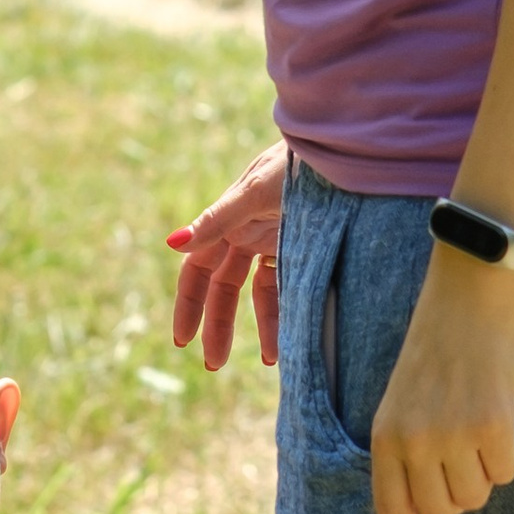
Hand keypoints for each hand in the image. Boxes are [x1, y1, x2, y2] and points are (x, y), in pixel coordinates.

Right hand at [167, 140, 286, 368]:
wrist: (341, 150)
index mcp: (228, 219)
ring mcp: (274, 239)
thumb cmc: (296, 162)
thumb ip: (217, 219)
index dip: (188, 303)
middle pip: (223, 286)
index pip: (198, 270)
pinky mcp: (302, 244)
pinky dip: (287, 309)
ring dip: (260, 323)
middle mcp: (246, 231)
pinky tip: (292, 334)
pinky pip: (288, 284)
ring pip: (258, 291)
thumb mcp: (255, 191)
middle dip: (218, 324)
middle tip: (214, 363)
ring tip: (268, 358)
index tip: (182, 340)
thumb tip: (172, 243)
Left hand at [368, 250, 513, 513]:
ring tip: (480, 425)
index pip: (391, 509)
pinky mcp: (492, 426)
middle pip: (443, 511)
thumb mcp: (406, 399)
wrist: (472, 294)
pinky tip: (500, 417)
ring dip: (484, 472)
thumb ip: (410, 450)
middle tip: (466, 453)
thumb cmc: (441, 345)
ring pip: (477, 496)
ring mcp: (452, 435)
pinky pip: (507, 473)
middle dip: (459, 493)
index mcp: (385, 434)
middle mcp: (413, 441)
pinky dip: (508, 454)